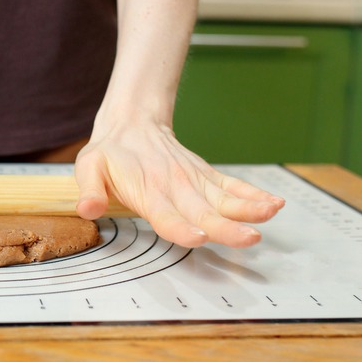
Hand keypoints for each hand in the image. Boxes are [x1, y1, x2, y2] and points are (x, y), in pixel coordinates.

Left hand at [74, 121, 284, 247]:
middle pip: (203, 211)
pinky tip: (273, 203)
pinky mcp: (205, 175)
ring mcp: (193, 180)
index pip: (165, 214)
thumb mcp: (87, 168)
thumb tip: (87, 210)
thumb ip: (89, 191)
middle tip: (248, 239)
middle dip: (227, 227)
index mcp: (147, 190)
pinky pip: (232, 185)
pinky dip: (253, 194)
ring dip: (249, 208)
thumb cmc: (109, 152)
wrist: (132, 122)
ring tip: (271, 214)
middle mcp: (175, 186)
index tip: (200, 237)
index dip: (182, 228)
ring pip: (223, 198)